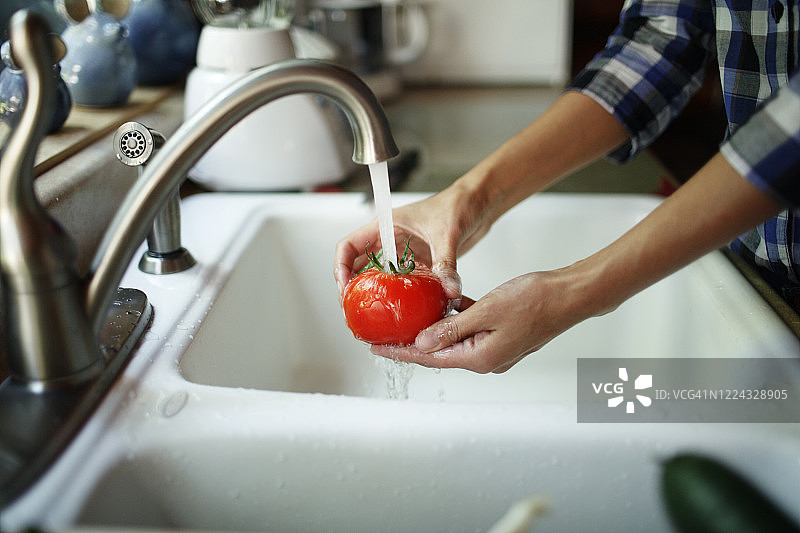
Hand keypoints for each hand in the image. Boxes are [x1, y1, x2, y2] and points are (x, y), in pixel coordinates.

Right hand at [334, 184, 493, 301]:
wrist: (478, 204)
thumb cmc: (458, 205)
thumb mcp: (448, 233)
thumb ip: (446, 262)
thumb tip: (448, 289)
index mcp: (386, 226)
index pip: (349, 247)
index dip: (341, 269)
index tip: (345, 290)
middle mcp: (390, 242)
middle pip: (358, 268)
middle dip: (353, 290)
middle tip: (354, 312)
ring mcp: (404, 254)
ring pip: (379, 278)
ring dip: (374, 296)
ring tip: (372, 317)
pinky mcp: (419, 264)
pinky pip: (402, 284)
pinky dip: (399, 298)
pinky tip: (402, 312)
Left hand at [372, 269, 597, 373]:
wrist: (569, 296)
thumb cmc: (534, 301)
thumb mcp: (485, 312)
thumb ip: (451, 329)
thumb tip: (422, 343)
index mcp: (480, 358)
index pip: (430, 357)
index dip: (401, 351)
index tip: (376, 348)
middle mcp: (485, 358)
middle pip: (439, 350)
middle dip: (412, 339)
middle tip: (384, 331)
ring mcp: (494, 347)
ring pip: (454, 337)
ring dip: (434, 326)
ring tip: (406, 315)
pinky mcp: (501, 334)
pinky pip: (471, 328)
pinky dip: (456, 317)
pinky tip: (442, 302)